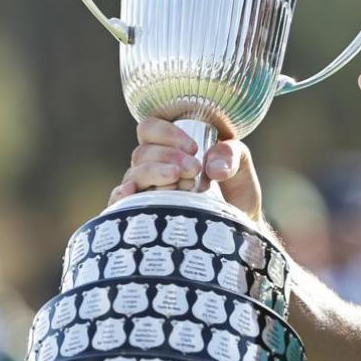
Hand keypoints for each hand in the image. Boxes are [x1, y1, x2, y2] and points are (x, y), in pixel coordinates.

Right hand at [108, 118, 263, 221]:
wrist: (239, 231)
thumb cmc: (236, 195)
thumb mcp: (240, 167)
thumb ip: (230, 155)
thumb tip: (212, 167)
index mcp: (170, 148)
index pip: (151, 129)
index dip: (166, 133)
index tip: (193, 148)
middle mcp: (153, 168)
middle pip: (142, 152)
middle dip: (167, 157)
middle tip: (193, 169)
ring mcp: (146, 192)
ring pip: (134, 174)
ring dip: (155, 174)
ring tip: (182, 183)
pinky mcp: (141, 215)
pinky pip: (120, 202)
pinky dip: (122, 195)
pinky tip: (132, 193)